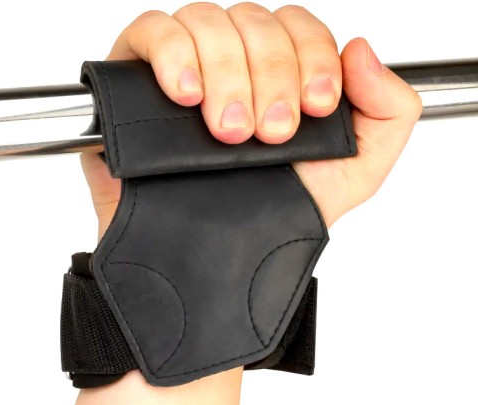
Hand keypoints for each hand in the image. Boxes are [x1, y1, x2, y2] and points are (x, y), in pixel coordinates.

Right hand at [81, 2, 421, 239]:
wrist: (209, 261)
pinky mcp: (138, 80)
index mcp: (278, 77)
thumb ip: (388, 113)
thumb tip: (361, 50)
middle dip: (270, 77)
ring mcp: (187, 69)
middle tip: (269, 135)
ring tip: (228, 131)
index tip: (315, 107)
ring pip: (207, 22)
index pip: (298, 28)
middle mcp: (234, 67)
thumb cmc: (276, 217)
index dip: (312, 57)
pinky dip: (173, 55)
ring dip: (226, 74)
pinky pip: (152, 32)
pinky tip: (186, 95)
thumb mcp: (353, 172)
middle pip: (254, 22)